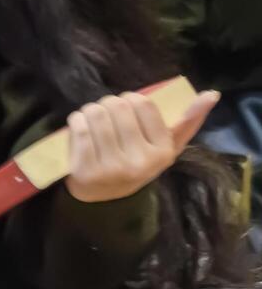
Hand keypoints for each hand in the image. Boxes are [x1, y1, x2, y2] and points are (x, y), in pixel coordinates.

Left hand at [65, 91, 218, 202]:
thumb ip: (189, 120)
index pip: (143, 103)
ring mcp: (112, 168)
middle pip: (117, 106)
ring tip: (92, 121)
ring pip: (96, 113)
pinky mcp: (85, 170)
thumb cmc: (136, 161)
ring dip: (90, 111)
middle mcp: (140, 162)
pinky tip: (79, 128)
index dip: (130, 99)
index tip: (126, 110)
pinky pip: (79, 128)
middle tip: (107, 116)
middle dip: (108, 104)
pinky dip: (76, 121)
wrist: (102, 194)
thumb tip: (211, 94)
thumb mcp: (166, 146)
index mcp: (162, 152)